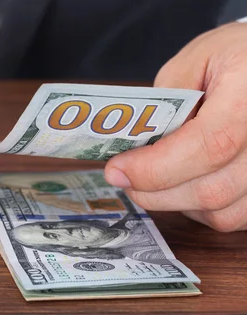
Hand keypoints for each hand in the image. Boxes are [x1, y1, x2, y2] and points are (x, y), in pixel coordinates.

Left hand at [105, 22, 246, 231]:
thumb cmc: (235, 59)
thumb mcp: (194, 61)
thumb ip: (164, 104)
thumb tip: (132, 150)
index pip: (209, 146)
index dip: (155, 168)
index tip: (117, 169)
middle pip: (212, 190)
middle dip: (154, 191)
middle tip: (124, 177)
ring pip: (221, 212)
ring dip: (175, 202)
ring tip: (155, 177)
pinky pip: (233, 217)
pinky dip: (201, 209)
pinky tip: (186, 183)